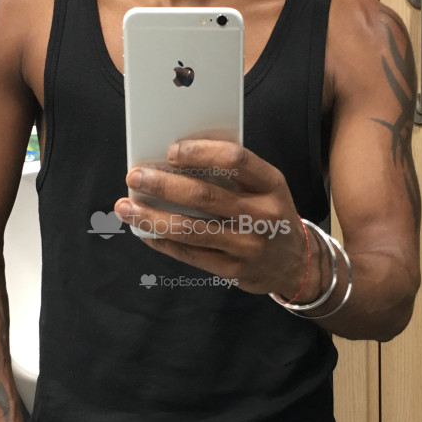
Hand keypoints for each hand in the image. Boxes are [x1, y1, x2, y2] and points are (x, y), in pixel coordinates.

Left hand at [114, 139, 321, 300]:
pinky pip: (190, 254)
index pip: (235, 160)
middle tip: (135, 176)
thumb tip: (175, 161)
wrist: (295, 263)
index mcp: (271, 184)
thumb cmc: (270, 214)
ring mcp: (248, 245)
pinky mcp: (233, 270)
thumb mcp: (266, 187)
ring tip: (126, 207)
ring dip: (152, 217)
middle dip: (163, 184)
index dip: (200, 153)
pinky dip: (162, 241)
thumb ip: (233, 173)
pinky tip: (144, 231)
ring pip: (191, 229)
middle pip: (205, 195)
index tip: (171, 151)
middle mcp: (262, 214)